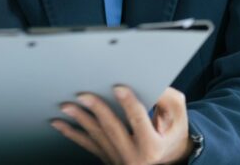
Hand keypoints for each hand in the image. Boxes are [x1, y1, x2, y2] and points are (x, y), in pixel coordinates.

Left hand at [51, 86, 192, 164]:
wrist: (166, 157)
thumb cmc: (171, 132)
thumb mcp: (178, 116)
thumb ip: (169, 99)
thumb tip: (152, 83)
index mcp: (152, 146)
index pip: (139, 121)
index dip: (129, 104)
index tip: (118, 87)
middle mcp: (134, 157)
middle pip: (113, 129)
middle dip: (97, 110)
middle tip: (83, 95)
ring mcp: (119, 160)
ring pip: (96, 137)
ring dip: (79, 120)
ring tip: (66, 106)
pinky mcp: (107, 159)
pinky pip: (87, 145)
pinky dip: (72, 134)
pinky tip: (60, 124)